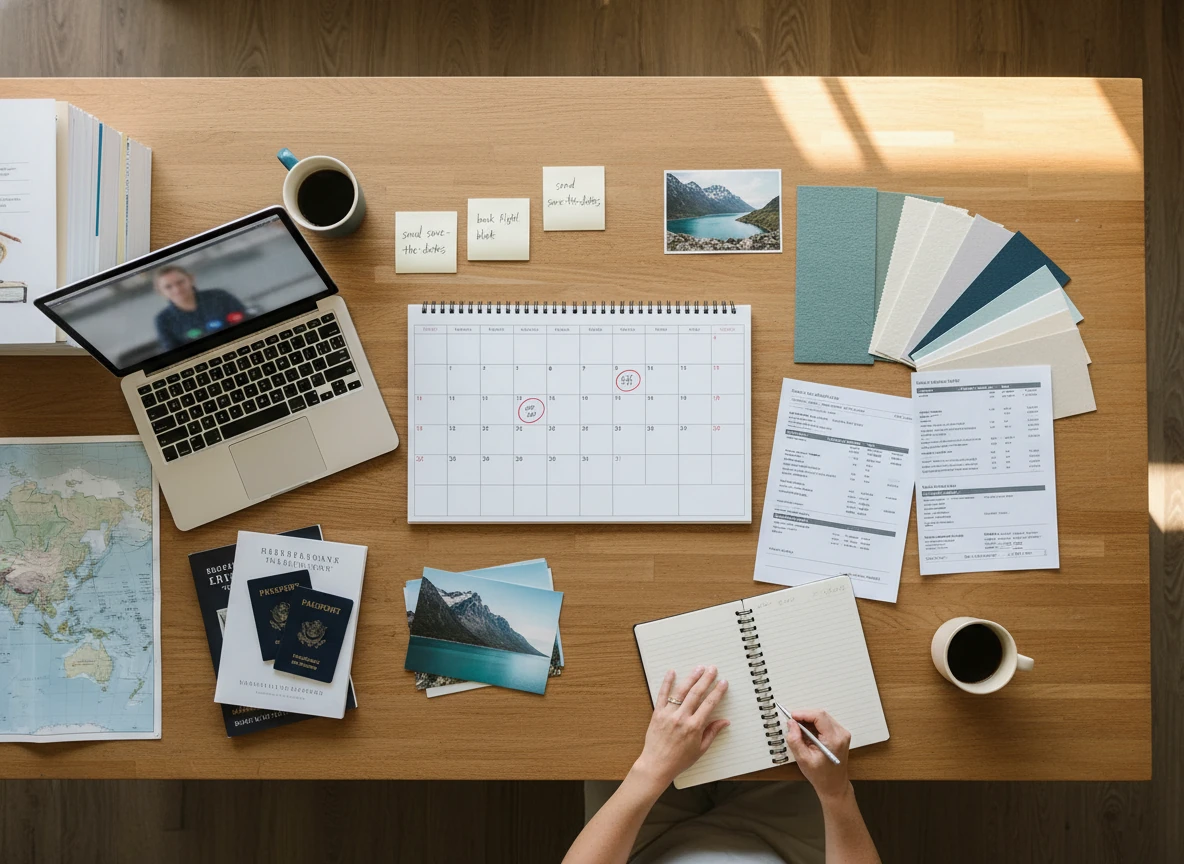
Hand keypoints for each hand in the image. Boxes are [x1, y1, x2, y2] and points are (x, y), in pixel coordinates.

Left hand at [630, 666, 729, 792]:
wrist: (657, 765)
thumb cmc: (680, 760)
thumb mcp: (700, 749)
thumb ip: (712, 732)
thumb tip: (725, 721)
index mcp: (694, 727)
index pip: (709, 704)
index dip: (717, 692)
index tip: (723, 682)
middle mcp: (681, 718)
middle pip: (696, 693)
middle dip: (706, 679)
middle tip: (713, 669)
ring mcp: (668, 714)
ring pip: (681, 691)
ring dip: (691, 678)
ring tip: (699, 668)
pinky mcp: (657, 713)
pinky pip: (662, 695)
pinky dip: (667, 683)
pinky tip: (672, 672)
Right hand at [784, 708, 851, 801]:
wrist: (834, 785)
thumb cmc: (821, 776)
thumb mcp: (803, 759)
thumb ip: (795, 740)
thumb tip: (791, 723)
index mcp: (834, 740)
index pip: (819, 716)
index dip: (803, 713)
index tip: (792, 717)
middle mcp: (841, 734)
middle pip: (821, 715)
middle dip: (805, 717)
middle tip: (793, 725)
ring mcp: (842, 734)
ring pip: (822, 717)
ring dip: (809, 721)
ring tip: (799, 732)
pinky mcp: (840, 735)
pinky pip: (825, 723)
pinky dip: (814, 725)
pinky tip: (807, 735)